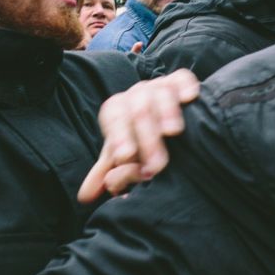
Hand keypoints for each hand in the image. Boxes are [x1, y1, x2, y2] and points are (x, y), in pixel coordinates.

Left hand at [77, 71, 200, 202]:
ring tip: (172, 133)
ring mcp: (159, 86)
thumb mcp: (123, 157)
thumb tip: (84, 197)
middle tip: (155, 166)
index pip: (114, 115)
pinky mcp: (181, 82)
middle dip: (146, 138)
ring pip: (160, 92)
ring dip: (166, 112)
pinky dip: (186, 85)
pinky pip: (183, 77)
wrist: (167, 124)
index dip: (118, 135)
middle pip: (138, 108)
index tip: (124, 157)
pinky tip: (189, 98)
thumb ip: (106, 174)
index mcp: (118, 109)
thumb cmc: (140, 143)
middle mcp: (136, 95)